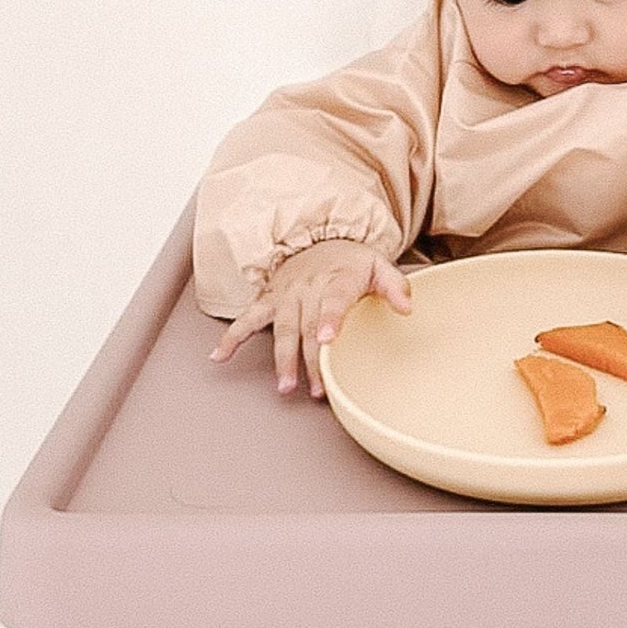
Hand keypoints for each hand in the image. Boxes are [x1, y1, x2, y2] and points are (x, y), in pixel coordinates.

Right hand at [208, 238, 410, 397]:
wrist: (320, 238)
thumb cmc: (352, 262)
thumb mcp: (379, 266)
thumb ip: (395, 286)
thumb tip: (407, 307)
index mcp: (337, 279)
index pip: (334, 300)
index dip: (330, 319)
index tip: (326, 338)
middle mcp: (308, 288)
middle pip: (308, 327)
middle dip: (310, 359)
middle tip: (317, 389)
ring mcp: (286, 295)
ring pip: (281, 330)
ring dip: (282, 359)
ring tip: (285, 386)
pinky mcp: (269, 300)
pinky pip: (247, 319)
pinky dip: (231, 337)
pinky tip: (220, 357)